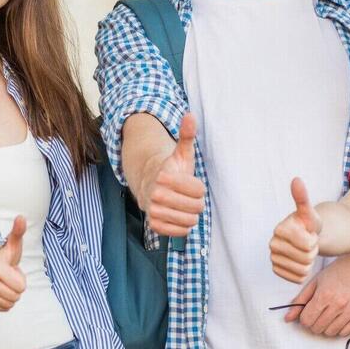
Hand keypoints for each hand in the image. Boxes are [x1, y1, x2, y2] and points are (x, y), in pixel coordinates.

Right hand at [0, 216, 26, 311]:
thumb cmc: (2, 254)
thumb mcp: (12, 244)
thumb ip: (18, 231)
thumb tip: (21, 217)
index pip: (21, 287)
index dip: (20, 278)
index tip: (12, 269)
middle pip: (15, 297)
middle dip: (16, 288)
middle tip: (8, 276)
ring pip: (8, 304)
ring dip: (9, 295)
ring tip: (2, 282)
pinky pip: (0, 308)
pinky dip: (2, 302)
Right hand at [138, 113, 204, 236]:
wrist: (150, 186)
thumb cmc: (172, 170)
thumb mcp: (181, 152)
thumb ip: (186, 135)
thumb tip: (190, 116)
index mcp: (165, 176)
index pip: (199, 190)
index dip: (199, 188)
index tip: (191, 184)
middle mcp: (156, 194)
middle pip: (196, 207)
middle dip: (196, 203)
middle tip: (188, 197)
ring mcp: (154, 210)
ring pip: (189, 221)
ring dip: (190, 215)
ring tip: (183, 206)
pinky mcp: (154, 225)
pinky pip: (179, 232)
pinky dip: (182, 227)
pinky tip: (178, 217)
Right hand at [269, 177, 320, 283]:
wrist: (305, 238)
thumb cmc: (309, 225)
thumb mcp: (310, 213)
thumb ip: (302, 198)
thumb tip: (296, 179)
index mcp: (279, 230)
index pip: (308, 244)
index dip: (314, 240)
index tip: (310, 233)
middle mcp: (272, 244)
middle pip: (306, 258)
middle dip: (312, 251)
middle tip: (309, 243)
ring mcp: (273, 258)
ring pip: (302, 270)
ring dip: (309, 262)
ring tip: (305, 252)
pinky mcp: (276, 271)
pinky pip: (297, 279)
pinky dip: (303, 273)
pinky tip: (301, 262)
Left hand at [283, 247, 349, 336]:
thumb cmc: (338, 271)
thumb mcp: (315, 282)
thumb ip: (300, 301)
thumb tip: (287, 318)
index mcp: (325, 295)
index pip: (306, 320)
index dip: (304, 318)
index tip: (308, 312)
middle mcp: (339, 304)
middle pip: (317, 328)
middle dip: (314, 323)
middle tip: (318, 313)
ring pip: (331, 333)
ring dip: (326, 327)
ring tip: (328, 314)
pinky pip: (345, 333)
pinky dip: (339, 328)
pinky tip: (339, 317)